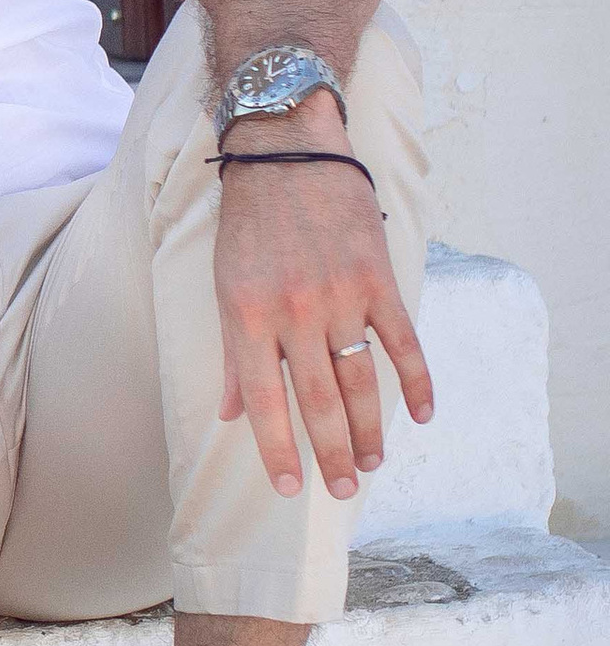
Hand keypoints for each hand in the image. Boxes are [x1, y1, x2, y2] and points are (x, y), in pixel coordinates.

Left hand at [213, 111, 433, 499]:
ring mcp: (340, 296)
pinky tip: (420, 414)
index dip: (277, 450)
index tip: (289, 488)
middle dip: (331, 453)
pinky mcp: (377, 278)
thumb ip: (231, 355)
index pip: (264, 402)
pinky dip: (416, 380)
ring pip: (360, 379)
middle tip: (341, 492)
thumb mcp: (224, 288)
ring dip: (369, 428)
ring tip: (371, 465)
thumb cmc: (248, 225)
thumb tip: (231, 415)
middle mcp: (294, 313)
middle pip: (318, 401)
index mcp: (247, 318)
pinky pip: (402, 341)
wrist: (287, 154)